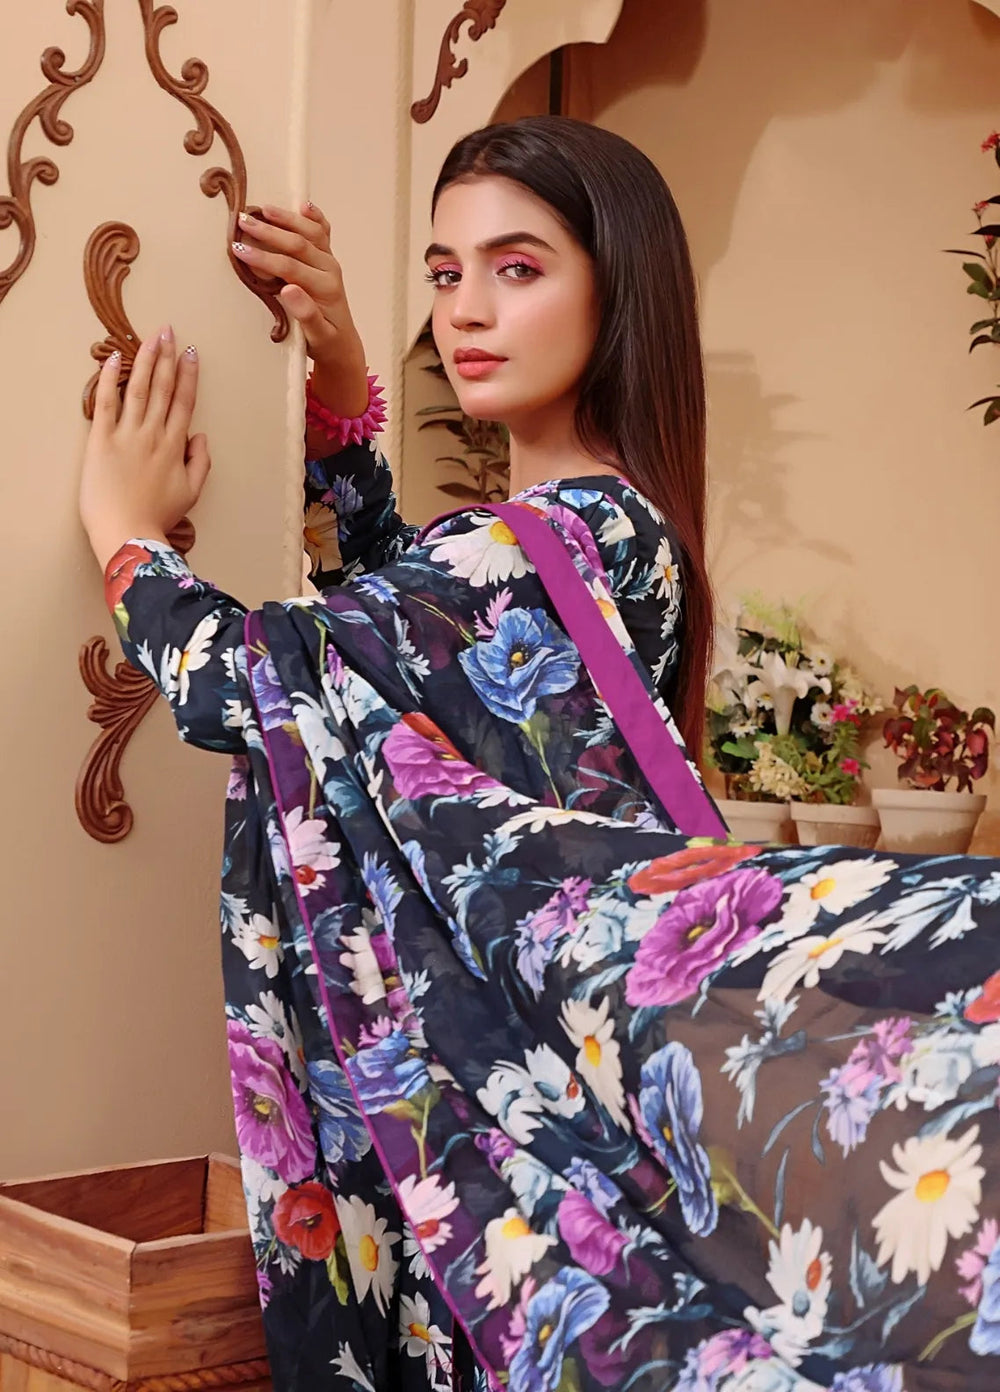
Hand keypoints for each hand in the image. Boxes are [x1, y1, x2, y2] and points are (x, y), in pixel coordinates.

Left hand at [79, 326, 210, 570]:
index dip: (188, 375)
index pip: (184, 402)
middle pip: (163, 388)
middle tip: (169, 332)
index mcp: (175, 445)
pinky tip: (114, 358)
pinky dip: (109, 378)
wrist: (128, 532)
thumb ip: (200, 462)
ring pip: (139, 388)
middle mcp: (153, 433)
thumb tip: (201, 436)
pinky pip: (106, 402)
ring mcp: (127, 434)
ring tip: (151, 337)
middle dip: (167, 357)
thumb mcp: (191, 493)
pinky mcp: (101, 439)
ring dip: (146, 359)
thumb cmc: (158, 516)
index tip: (191, 353)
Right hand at [232, 202, 369, 417]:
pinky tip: (303, 205)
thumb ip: (305, 314)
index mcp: (325, 288)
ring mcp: (330, 262)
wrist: (342, 345)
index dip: (264, 257)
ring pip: (311, 232)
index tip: (239, 250)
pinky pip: (324, 234)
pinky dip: (315, 218)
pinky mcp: (328, 260)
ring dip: (286, 218)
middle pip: (298, 244)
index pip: (290, 267)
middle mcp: (330, 270)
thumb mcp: (316, 337)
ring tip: (262, 209)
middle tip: (242, 221)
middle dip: (268, 232)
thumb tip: (289, 290)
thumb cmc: (325, 343)